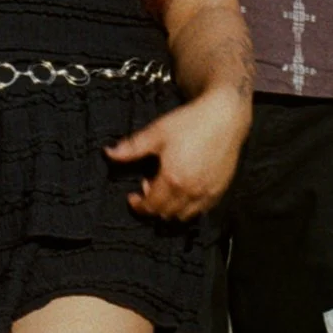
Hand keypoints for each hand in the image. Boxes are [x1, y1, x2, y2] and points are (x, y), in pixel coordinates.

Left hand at [106, 85, 248, 219]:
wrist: (224, 116)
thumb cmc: (190, 122)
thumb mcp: (156, 133)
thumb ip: (131, 148)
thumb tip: (108, 153)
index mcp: (173, 179)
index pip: (151, 206)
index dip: (138, 205)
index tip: (132, 197)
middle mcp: (191, 191)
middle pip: (165, 213)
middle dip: (152, 205)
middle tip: (148, 185)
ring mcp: (207, 193)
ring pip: (184, 216)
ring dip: (170, 209)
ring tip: (166, 187)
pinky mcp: (220, 190)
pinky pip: (201, 210)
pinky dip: (189, 207)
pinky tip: (184, 189)